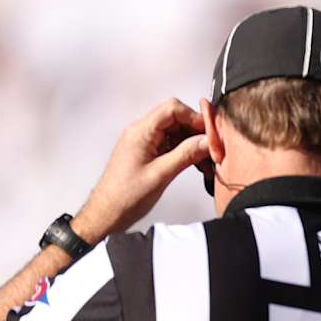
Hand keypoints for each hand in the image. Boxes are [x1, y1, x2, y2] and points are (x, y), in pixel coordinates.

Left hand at [74, 99, 210, 242]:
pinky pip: (172, 144)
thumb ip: (186, 154)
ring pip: (176, 132)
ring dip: (194, 144)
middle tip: (213, 148)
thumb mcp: (161, 174)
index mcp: (140, 132)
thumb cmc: (124, 196)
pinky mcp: (149, 152)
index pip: (172, 109)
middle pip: (176, 119)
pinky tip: (197, 164)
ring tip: (207, 161)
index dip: (195, 117)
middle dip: (197, 131)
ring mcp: (145, 142)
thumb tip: (206, 141)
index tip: (211, 132)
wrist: (108, 212)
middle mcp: (141, 133)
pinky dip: (187, 152)